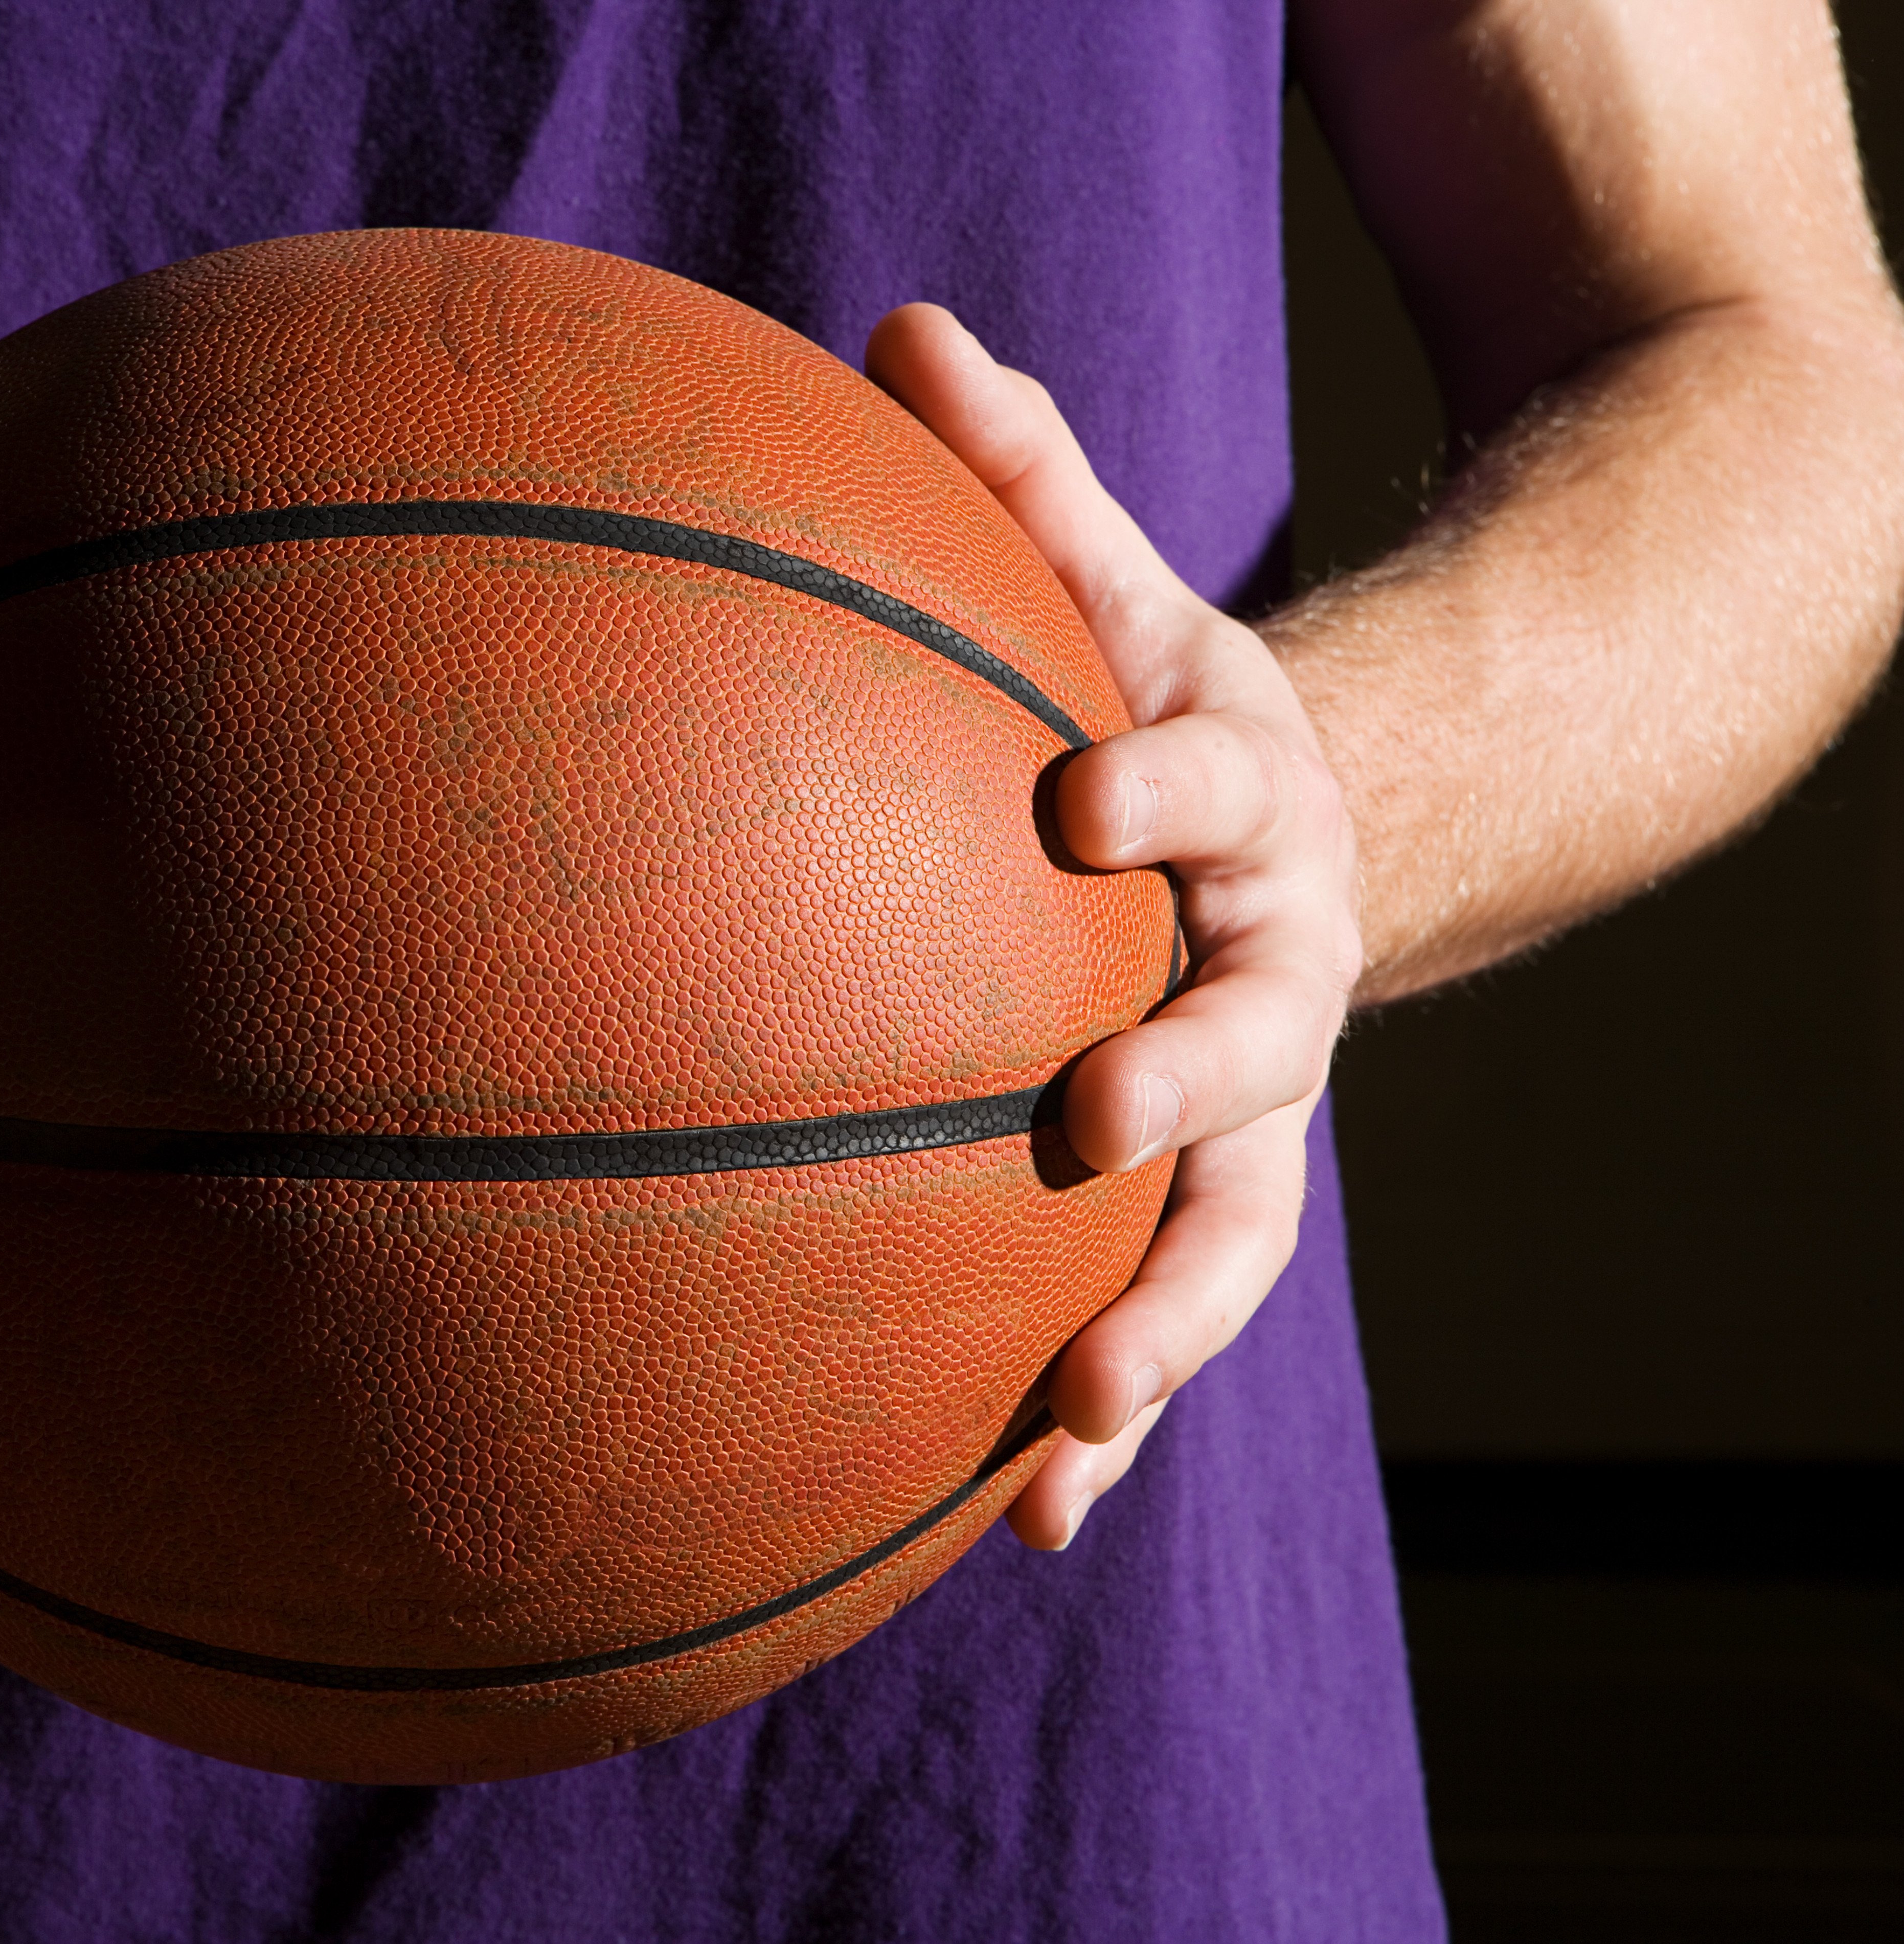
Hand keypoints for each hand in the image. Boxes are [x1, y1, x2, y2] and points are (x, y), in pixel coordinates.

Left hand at [866, 304, 1364, 1550]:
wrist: (1272, 837)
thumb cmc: (1133, 703)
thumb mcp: (1100, 584)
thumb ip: (1015, 474)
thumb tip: (896, 330)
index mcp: (1240, 800)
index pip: (1216, 781)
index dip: (1161, 788)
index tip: (1077, 801)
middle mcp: (1272, 967)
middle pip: (1262, 1042)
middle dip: (1189, 1084)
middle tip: (1094, 1125)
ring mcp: (1250, 1104)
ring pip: (1238, 1233)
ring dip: (1159, 1328)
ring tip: (1069, 1430)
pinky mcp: (1201, 1198)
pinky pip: (1162, 1314)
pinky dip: (1107, 1415)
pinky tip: (1020, 1520)